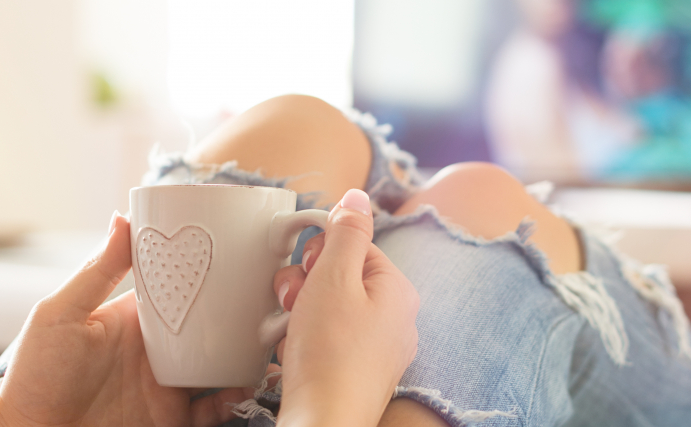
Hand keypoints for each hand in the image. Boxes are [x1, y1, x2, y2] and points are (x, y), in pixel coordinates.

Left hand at [0, 213, 255, 426]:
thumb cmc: (34, 377)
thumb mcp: (60, 315)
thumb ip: (97, 271)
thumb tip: (123, 218)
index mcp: (134, 319)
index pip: (180, 290)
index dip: (210, 276)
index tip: (243, 258)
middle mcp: (156, 350)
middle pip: (211, 328)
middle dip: (242, 317)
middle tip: (271, 302)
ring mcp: (166, 385)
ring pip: (221, 365)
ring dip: (246, 356)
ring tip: (268, 344)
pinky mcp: (171, 418)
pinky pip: (213, 408)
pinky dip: (233, 398)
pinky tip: (242, 387)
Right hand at [272, 189, 420, 426]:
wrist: (323, 422)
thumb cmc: (330, 354)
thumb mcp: (334, 277)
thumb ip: (346, 232)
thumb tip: (358, 196)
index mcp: (398, 291)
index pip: (354, 247)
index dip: (319, 254)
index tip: (304, 270)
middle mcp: (396, 321)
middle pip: (340, 278)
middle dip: (305, 285)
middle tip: (294, 303)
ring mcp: (377, 350)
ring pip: (328, 311)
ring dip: (299, 315)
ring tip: (291, 333)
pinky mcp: (356, 374)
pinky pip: (326, 342)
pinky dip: (304, 343)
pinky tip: (294, 355)